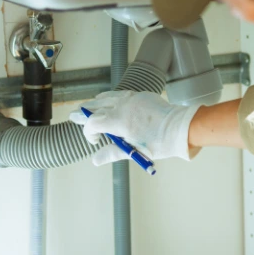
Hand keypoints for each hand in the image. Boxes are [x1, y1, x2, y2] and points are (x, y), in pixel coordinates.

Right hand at [69, 91, 200, 165]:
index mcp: (118, 121)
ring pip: (107, 97)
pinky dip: (110, 98)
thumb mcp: (134, 151)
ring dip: (96, 103)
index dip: (89, 132)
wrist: (179, 128)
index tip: (95, 141)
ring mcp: (131, 98)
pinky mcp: (141, 95)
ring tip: (88, 106)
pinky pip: (120, 94)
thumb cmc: (158, 143)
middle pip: (95, 106)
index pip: (93, 123)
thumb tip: (95, 160)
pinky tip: (109, 100)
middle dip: (84, 113)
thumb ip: (112, 153)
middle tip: (74, 115)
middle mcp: (122, 106)